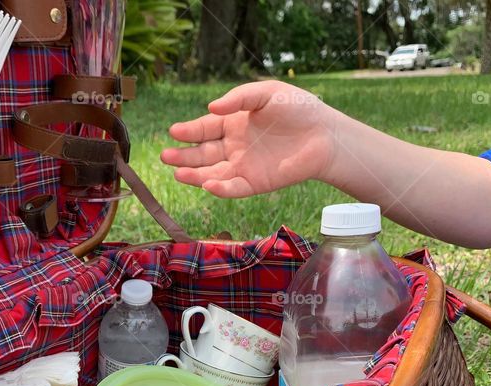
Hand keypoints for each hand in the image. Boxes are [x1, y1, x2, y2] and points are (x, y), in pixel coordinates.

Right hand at [160, 81, 338, 197]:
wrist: (325, 134)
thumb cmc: (298, 109)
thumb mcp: (266, 93)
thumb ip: (239, 98)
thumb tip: (211, 107)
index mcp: (233, 123)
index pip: (204, 129)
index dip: (188, 131)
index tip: (173, 132)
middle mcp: (234, 146)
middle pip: (202, 153)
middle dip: (183, 156)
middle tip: (165, 156)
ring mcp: (243, 166)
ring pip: (212, 173)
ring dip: (194, 175)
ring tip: (177, 173)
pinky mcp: (255, 183)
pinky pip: (233, 188)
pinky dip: (220, 188)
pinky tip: (208, 184)